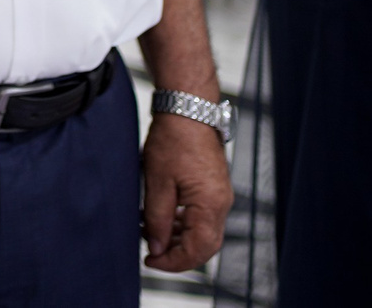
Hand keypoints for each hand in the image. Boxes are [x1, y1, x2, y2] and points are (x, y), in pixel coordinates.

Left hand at [140, 107, 231, 272]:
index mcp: (210, 204)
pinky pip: (202, 216)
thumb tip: (157, 247)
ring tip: (150, 232)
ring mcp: (219, 195)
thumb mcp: (157, 181)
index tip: (151, 261)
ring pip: (203, 232)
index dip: (174, 262)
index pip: (198, 250)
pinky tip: (163, 218)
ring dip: (178, 238)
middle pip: (205, 245)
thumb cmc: (173, 138)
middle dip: (177, 254)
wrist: (188, 108)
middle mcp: (221, 203)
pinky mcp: (213, 187)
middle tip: (151, 253)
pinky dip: (183, 223)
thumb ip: (157, 218)